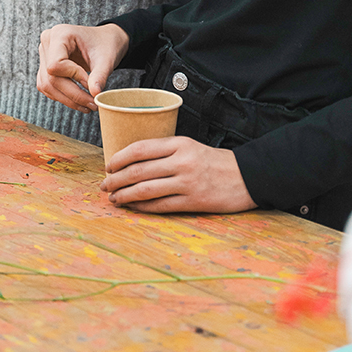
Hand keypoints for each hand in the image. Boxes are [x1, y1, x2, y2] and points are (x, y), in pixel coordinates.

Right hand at [37, 23, 129, 111]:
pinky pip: (48, 87)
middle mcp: (47, 42)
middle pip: (51, 77)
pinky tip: (78, 100)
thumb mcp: (106, 59)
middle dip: (73, 94)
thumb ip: (100, 76)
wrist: (105, 41)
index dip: (74, 77)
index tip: (91, 83)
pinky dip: (63, 97)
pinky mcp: (45, 67)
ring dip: (68, 99)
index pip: (56, 64)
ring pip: (47, 85)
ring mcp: (44, 55)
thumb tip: (95, 94)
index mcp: (60, 34)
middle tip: (93, 103)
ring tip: (88, 104)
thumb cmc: (106, 45)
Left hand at [101, 137, 257, 214]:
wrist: (247, 176)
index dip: (119, 158)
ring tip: (114, 198)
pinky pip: (160, 206)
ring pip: (145, 189)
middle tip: (104, 185)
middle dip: (116, 179)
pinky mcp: (193, 202)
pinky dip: (142, 207)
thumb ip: (164, 152)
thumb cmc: (214, 162)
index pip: (140, 148)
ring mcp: (187, 183)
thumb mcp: (190, 147)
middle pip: (138, 170)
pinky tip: (133, 207)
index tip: (108, 166)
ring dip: (125, 195)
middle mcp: (182, 162)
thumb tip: (131, 162)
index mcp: (179, 144)